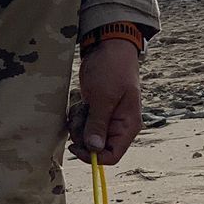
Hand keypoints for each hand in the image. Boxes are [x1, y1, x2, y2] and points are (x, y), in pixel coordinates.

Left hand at [67, 38, 142, 165]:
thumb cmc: (112, 69)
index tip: (76, 146)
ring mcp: (106, 119)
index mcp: (128, 126)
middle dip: (83, 136)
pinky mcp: (96, 111)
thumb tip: (94, 149)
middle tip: (79, 116)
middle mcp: (118, 126)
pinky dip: (77, 116)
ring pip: (86, 136)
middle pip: (96, 147)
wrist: (108, 47)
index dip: (94, 157)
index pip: (113, 155)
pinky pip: (82, 124)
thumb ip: (99, 124)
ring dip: (78, 124)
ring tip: (81, 105)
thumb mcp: (104, 97)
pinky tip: (80, 102)